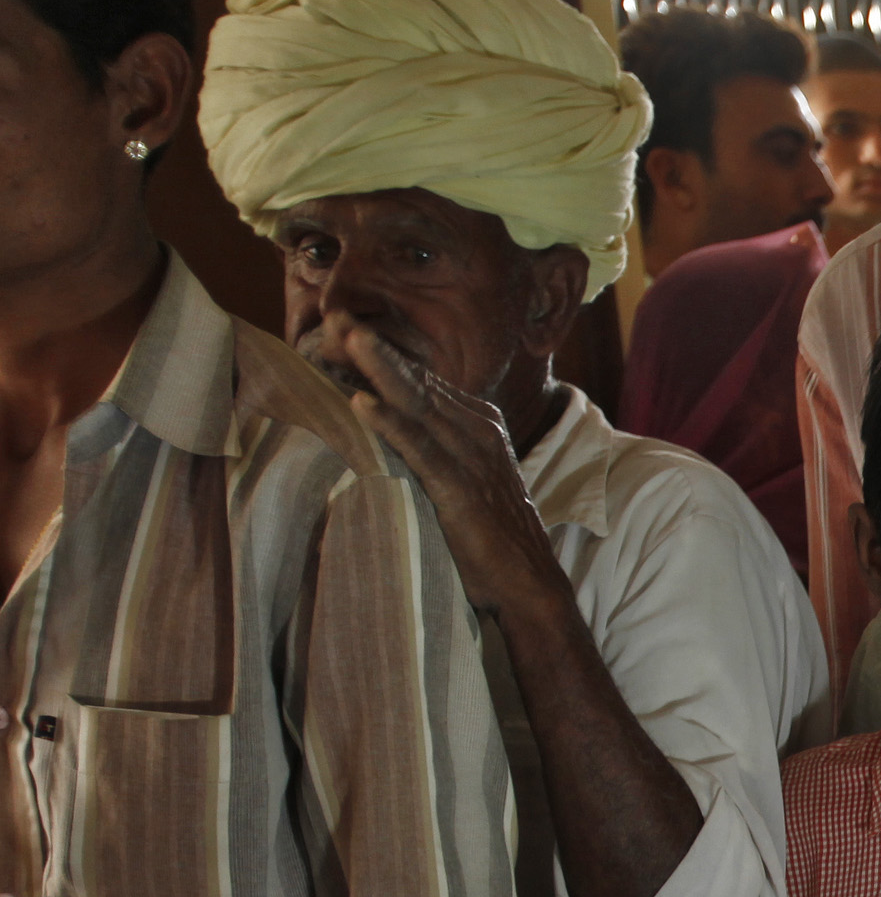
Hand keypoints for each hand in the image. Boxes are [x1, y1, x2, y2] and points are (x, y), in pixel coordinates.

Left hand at [321, 308, 561, 616]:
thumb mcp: (461, 479)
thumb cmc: (489, 536)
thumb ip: (432, 450)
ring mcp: (472, 458)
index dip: (381, 352)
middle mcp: (478, 431)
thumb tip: (385, 433)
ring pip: (419, 404)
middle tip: (335, 312)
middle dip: (374, 347)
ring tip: (348, 337)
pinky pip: (421, 450)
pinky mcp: (461, 489)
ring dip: (382, 369)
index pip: (422, 380)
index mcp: (478, 424)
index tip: (340, 322)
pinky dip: (392, 425)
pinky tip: (363, 404)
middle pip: (417, 381)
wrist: (529, 584)